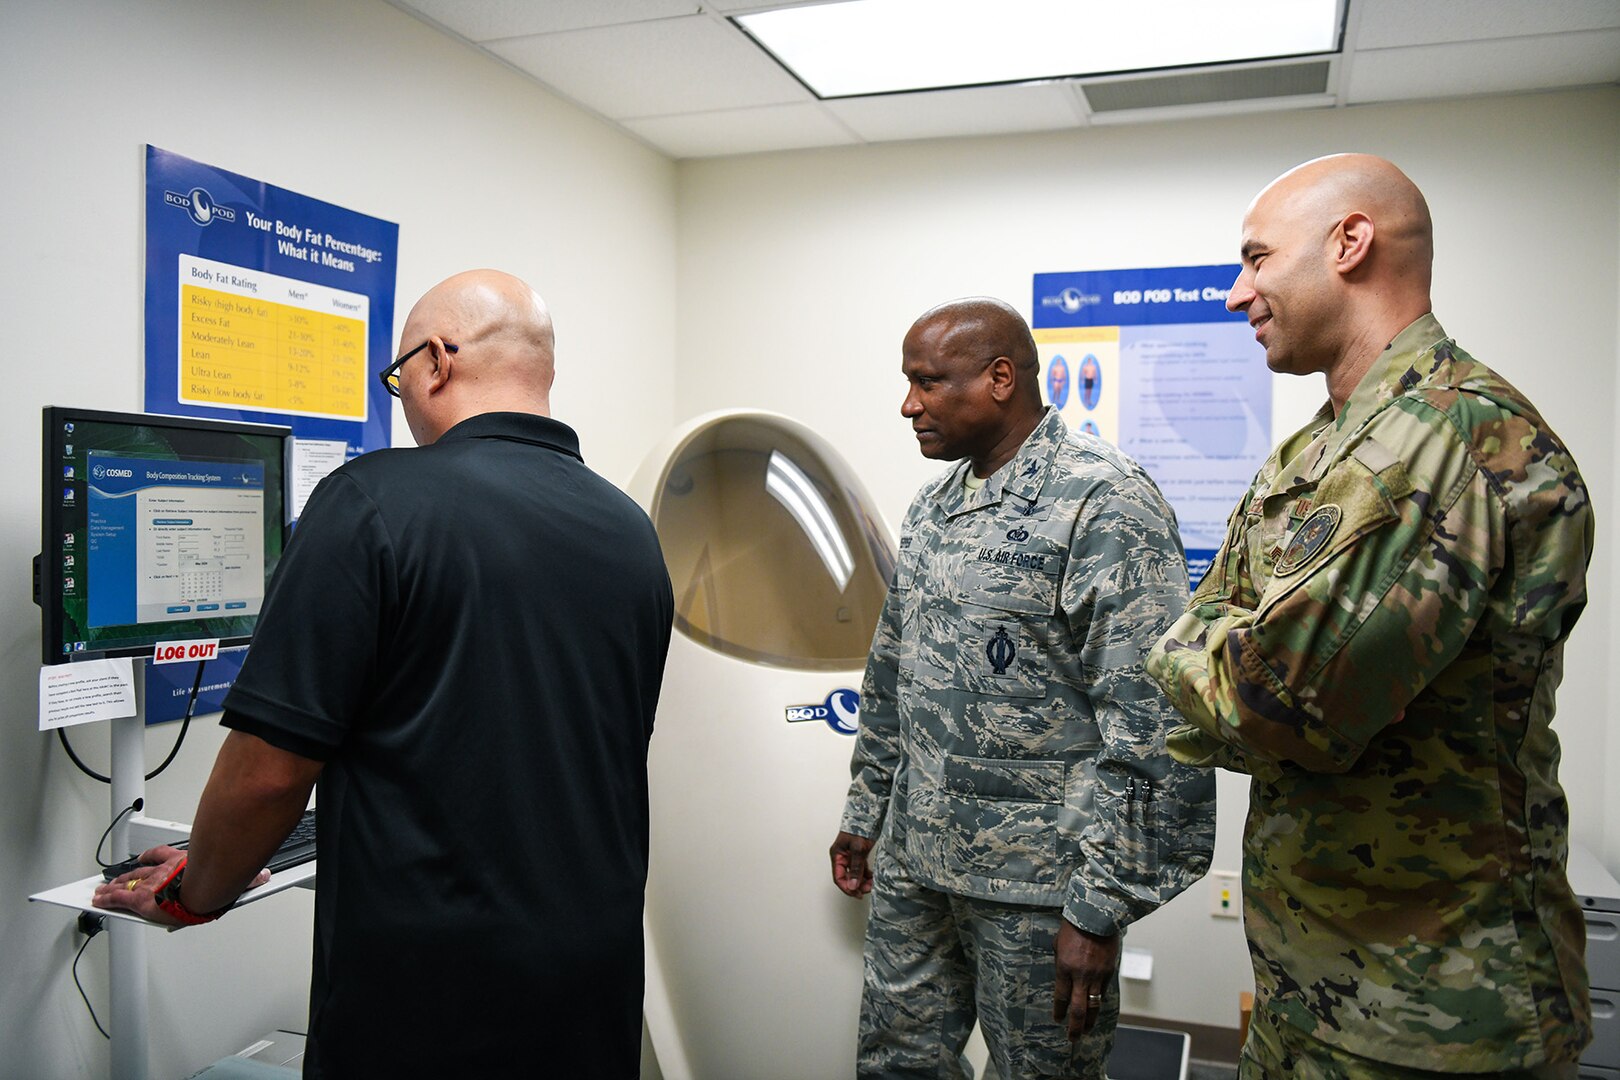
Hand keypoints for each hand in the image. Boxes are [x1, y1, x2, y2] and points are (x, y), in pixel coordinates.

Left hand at [91, 845, 268, 927]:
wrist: (205, 889)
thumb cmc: (217, 883)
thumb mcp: (236, 878)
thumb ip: (250, 878)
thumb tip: (265, 876)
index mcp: (183, 863)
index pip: (163, 856)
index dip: (152, 858)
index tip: (146, 860)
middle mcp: (164, 870)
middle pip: (141, 871)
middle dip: (127, 875)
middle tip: (116, 879)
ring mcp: (151, 884)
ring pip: (127, 882)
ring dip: (114, 886)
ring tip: (102, 890)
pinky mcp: (140, 899)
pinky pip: (119, 898)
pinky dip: (108, 899)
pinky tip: (99, 901)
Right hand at [829, 831, 874, 896]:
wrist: (868, 816)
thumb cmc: (859, 828)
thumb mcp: (858, 850)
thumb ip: (856, 868)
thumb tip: (853, 885)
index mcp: (837, 855)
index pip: (838, 877)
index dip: (847, 888)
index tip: (857, 894)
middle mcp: (842, 857)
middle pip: (847, 877)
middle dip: (856, 885)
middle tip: (867, 889)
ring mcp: (850, 856)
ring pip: (855, 874)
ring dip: (862, 881)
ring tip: (871, 884)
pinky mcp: (859, 855)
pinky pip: (861, 869)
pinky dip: (866, 874)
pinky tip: (872, 877)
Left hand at [1052, 919, 1118, 1039]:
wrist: (1096, 916)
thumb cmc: (1073, 928)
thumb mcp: (1059, 945)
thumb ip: (1061, 962)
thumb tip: (1063, 976)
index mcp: (1064, 968)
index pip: (1062, 997)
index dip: (1060, 1011)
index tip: (1058, 1020)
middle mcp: (1081, 976)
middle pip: (1078, 1009)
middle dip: (1075, 1026)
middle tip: (1072, 1038)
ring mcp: (1097, 975)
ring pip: (1094, 1005)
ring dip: (1090, 1020)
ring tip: (1086, 1030)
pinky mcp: (1109, 972)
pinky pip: (1103, 991)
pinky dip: (1098, 1002)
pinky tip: (1095, 1009)